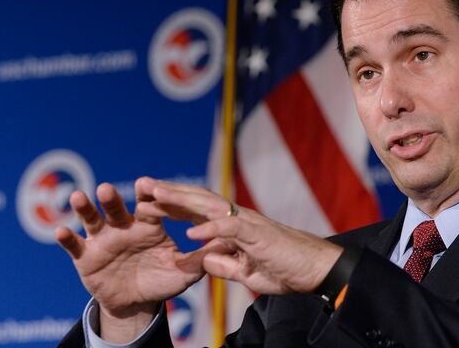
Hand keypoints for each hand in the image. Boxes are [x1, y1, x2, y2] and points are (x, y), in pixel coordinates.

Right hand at [55, 183, 205, 342]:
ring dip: (85, 208)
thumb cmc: (162, 280)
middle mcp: (124, 227)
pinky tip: (61, 232)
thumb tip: (221, 247)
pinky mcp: (85, 256)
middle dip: (113, 198)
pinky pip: (74, 245)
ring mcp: (103, 239)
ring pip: (92, 220)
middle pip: (118, 208)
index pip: (150, 206)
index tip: (146, 184)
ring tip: (80, 197)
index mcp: (149, 226)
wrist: (136, 301)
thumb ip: (198, 260)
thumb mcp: (183, 273)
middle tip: (107, 188)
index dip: (149, 197)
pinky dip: (67, 238)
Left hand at [137, 178, 343, 294]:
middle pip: (197, 201)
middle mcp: (239, 218)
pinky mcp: (261, 235)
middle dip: (169, 193)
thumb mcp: (246, 272)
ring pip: (210, 207)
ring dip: (182, 201)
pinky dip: (211, 231)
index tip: (146, 202)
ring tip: (157, 196)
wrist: (317, 269)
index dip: (171, 205)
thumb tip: (202, 260)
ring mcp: (249, 223)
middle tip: (141, 185)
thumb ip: (223, 264)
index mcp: (233, 227)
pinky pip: (232, 230)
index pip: (196, 212)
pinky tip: (191, 234)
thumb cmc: (285, 268)